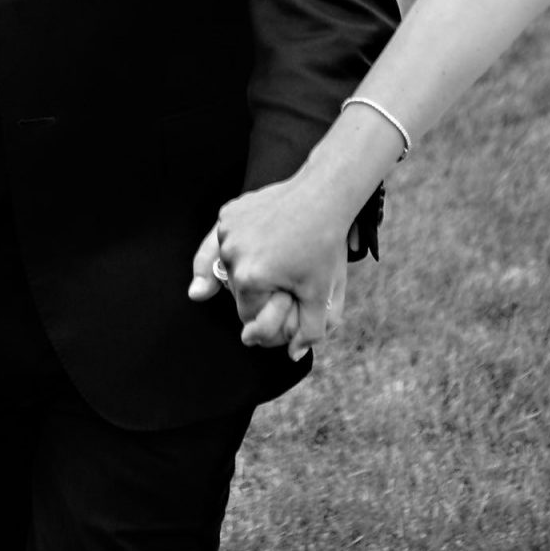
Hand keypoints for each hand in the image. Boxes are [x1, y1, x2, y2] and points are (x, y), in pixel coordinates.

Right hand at [186, 175, 356, 354]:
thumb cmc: (323, 246)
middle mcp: (231, 255)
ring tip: (276, 252)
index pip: (248, 313)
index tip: (286, 296)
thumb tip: (295, 355)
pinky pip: (228, 239)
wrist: (322, 195)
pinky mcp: (228, 213)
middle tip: (285, 271)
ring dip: (246, 265)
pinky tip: (264, 235)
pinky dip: (240, 241)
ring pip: (229, 264)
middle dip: (258, 288)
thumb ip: (308, 330)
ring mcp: (227, 231)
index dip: (268, 310)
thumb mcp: (319, 293)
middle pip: (237, 290)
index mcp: (250, 279)